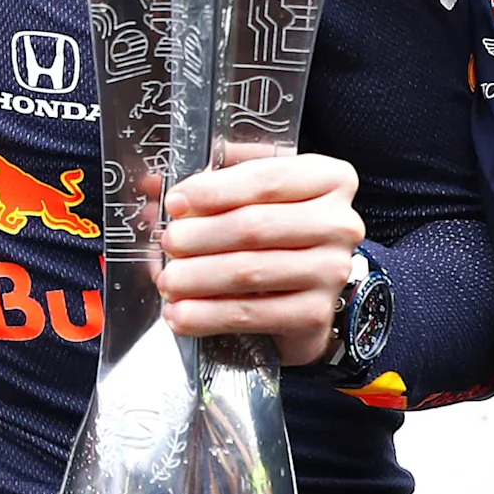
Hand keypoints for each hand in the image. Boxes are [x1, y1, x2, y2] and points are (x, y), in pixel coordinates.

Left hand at [157, 149, 361, 366]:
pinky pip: (251, 313)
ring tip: (167, 280)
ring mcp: (331, 271)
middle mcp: (339, 224)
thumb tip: (154, 186)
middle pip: (255, 226)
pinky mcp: (315, 315)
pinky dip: (208, 315)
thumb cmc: (276, 231)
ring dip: (197, 277)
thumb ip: (214, 182)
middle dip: (200, 235)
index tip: (176, 202)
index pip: (267, 178)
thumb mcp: (254, 194)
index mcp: (330, 179)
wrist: (307, 291)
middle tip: (167, 242)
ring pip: (249, 271)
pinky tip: (181, 314)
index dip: (215, 190)